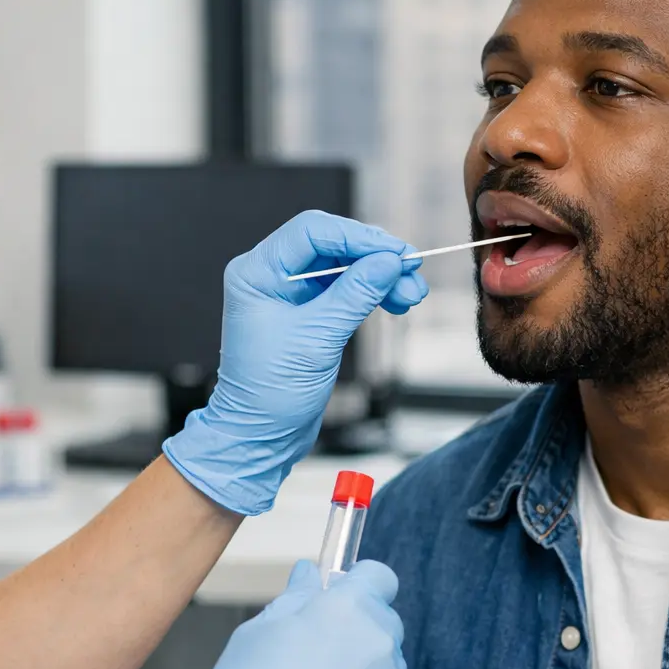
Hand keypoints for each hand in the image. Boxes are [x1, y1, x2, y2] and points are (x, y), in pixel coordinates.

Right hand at [149, 561, 412, 668]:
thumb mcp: (263, 628)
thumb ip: (296, 597)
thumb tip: (309, 574)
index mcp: (348, 607)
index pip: (379, 578)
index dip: (362, 585)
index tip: (347, 598)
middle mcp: (380, 641)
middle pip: (385, 623)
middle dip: (360, 632)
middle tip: (322, 657)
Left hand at [162, 211, 427, 514]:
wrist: (260, 436)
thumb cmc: (270, 394)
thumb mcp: (317, 339)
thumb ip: (354, 294)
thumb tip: (389, 261)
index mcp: (257, 272)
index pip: (312, 232)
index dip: (359, 237)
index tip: (396, 253)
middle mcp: (270, 276)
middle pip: (332, 244)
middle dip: (375, 257)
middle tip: (411, 272)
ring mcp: (289, 294)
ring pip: (344, 266)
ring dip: (380, 276)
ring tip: (412, 294)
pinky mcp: (307, 313)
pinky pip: (345, 288)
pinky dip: (372, 292)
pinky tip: (396, 301)